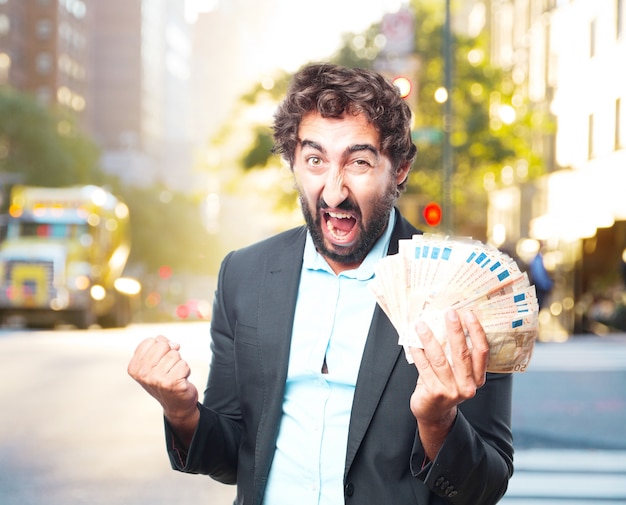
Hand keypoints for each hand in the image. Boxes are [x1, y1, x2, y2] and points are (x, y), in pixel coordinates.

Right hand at [128, 336, 198, 428]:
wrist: (176, 404)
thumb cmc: (166, 379)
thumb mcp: (155, 361)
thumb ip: (160, 346)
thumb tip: (174, 345)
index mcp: (134, 367)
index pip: (151, 341)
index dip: (161, 348)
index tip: (160, 361)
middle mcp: (143, 374)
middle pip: (163, 345)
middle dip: (171, 354)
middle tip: (169, 369)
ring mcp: (156, 379)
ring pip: (175, 354)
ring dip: (179, 363)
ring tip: (174, 375)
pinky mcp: (172, 383)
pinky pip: (184, 364)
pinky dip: (186, 370)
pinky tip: (180, 380)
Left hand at [408, 309, 488, 459]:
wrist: (433, 413)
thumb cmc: (444, 385)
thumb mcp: (455, 372)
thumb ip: (454, 353)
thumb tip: (446, 322)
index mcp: (477, 378)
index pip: (481, 352)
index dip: (476, 332)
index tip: (469, 314)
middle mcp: (468, 385)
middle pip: (462, 353)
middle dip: (455, 330)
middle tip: (449, 312)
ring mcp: (452, 391)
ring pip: (440, 359)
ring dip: (430, 339)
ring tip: (421, 324)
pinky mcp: (435, 393)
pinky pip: (424, 367)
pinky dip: (418, 353)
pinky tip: (413, 342)